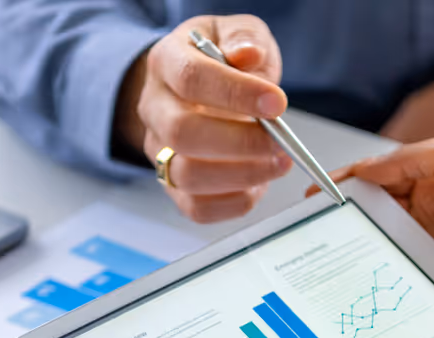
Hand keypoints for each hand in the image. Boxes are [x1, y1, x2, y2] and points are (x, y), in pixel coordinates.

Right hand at [114, 15, 292, 222]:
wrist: (197, 85)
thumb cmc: (220, 59)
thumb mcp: (236, 32)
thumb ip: (244, 38)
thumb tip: (249, 55)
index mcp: (165, 62)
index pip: (191, 79)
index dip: (235, 93)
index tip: (277, 102)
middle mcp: (154, 108)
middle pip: (181, 134)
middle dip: (240, 143)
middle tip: (279, 142)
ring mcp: (159, 150)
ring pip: (187, 176)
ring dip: (241, 175)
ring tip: (278, 162)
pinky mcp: (174, 185)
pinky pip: (196, 208)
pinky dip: (234, 202)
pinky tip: (259, 183)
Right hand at [316, 128, 433, 322]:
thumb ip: (412, 155)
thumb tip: (367, 169)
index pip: (382, 171)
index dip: (350, 178)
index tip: (321, 188)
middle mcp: (429, 202)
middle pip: (375, 202)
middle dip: (345, 206)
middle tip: (314, 214)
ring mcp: (427, 236)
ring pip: (379, 230)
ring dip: (356, 232)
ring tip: (325, 236)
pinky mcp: (428, 266)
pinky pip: (393, 258)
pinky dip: (373, 257)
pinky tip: (353, 258)